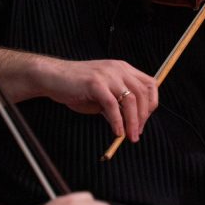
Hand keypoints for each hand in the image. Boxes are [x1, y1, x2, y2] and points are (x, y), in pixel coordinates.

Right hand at [35, 57, 157, 141]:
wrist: (53, 77)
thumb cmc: (76, 86)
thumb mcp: (102, 94)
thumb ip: (117, 104)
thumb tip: (130, 124)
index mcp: (122, 69)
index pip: (149, 84)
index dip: (152, 103)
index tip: (145, 120)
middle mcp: (118, 69)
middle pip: (143, 93)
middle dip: (143, 117)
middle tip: (137, 133)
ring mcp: (107, 75)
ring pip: (131, 100)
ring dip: (133, 122)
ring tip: (130, 136)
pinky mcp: (95, 83)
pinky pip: (112, 105)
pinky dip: (117, 121)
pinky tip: (117, 132)